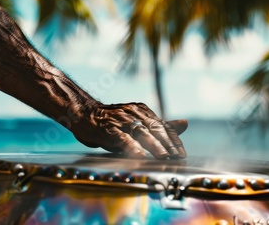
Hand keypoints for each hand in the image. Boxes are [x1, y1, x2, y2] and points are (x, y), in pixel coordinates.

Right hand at [73, 102, 187, 158]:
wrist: (84, 114)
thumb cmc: (112, 122)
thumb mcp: (137, 122)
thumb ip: (159, 126)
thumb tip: (184, 124)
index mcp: (142, 111)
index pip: (162, 126)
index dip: (173, 140)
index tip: (182, 154)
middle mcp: (134, 113)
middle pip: (154, 129)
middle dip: (167, 144)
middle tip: (177, 157)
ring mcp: (121, 120)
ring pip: (141, 132)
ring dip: (153, 145)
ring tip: (163, 156)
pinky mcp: (108, 128)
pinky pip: (122, 138)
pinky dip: (132, 147)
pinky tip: (139, 155)